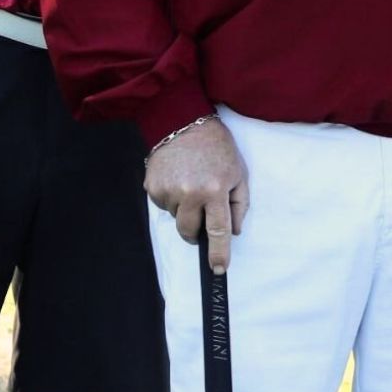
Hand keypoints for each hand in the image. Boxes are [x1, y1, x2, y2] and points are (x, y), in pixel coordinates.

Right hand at [145, 117, 248, 273]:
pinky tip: (178, 178)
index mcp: (215, 190)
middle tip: (202, 216)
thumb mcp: (238, 172)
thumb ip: (240, 204)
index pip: (218, 231)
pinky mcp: (152, 187)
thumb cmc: (217, 148)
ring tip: (191, 183)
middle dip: (196, 233)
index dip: (219, 254)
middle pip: (190, 232)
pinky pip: (163, 205)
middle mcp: (190, 193)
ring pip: (176, 218)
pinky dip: (172, 198)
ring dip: (185, 209)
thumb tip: (234, 232)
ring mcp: (168, 190)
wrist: (183, 122)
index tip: (219, 269)